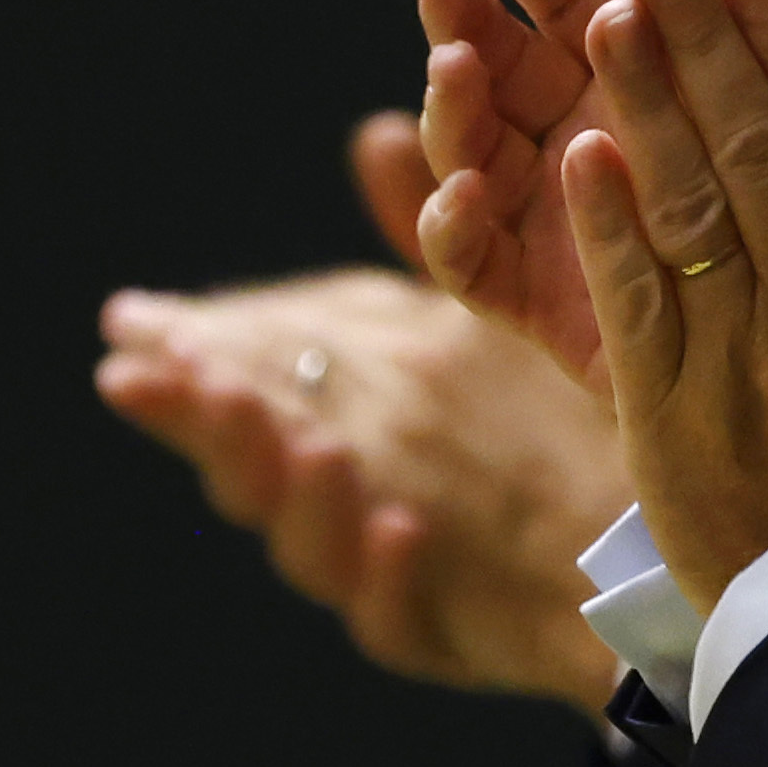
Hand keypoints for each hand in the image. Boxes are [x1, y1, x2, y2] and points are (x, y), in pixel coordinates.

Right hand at [91, 244, 627, 705]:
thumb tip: (376, 135)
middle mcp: (344, 486)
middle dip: (208, 415)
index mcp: (338, 404)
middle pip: (257, 451)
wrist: (636, 556)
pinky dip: (386, 579)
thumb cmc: (536, 430)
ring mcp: (380, 566)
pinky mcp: (438, 632)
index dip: (187, 347)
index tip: (131, 318)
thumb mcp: (483, 319)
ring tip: (299, 443)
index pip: (251, 367)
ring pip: (307, 539)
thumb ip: (424, 237)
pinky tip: (399, 530)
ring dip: (290, 493)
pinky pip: (398, 614)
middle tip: (170, 373)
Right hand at [408, 0, 767, 384]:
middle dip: (463, 10)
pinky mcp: (546, 304)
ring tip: (457, 66)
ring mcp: (559, 217)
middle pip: (499, 57)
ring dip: (451, 106)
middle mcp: (588, 130)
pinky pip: (477, 267)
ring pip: (475, 149)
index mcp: (649, 66)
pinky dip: (451, 227)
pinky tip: (459, 192)